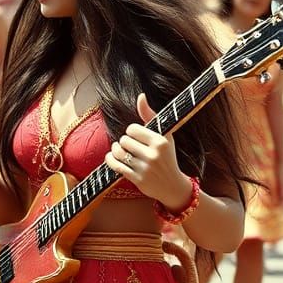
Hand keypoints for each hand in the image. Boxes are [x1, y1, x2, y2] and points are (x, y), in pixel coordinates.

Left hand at [104, 93, 191, 207]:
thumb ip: (150, 115)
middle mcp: (153, 155)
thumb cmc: (167, 156)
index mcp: (160, 142)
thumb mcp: (164, 135)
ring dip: (115, 151)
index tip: (136, 137)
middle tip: (130, 146)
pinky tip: (113, 158)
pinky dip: (110, 160)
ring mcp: (145, 168)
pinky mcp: (137, 179)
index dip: (131, 132)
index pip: (132, 129)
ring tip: (120, 151)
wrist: (172, 186)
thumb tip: (141, 96)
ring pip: (118, 153)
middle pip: (123, 140)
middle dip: (124, 142)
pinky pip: (115, 166)